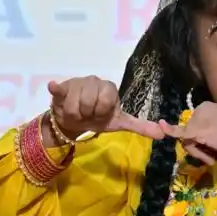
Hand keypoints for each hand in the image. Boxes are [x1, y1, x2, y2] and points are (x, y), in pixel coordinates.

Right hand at [48, 77, 162, 140]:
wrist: (74, 120)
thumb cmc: (97, 118)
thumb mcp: (119, 123)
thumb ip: (140, 126)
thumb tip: (163, 134)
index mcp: (110, 89)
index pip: (106, 103)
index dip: (101, 113)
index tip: (100, 115)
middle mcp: (94, 81)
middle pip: (89, 104)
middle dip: (87, 115)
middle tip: (87, 114)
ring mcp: (78, 82)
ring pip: (74, 105)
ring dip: (74, 115)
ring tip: (77, 112)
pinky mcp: (62, 87)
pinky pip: (59, 88)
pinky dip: (56, 89)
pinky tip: (53, 88)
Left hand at [160, 93, 216, 164]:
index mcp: (208, 106)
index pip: (196, 127)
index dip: (204, 139)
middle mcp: (200, 110)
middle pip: (191, 134)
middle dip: (201, 147)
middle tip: (216, 156)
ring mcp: (197, 121)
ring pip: (189, 142)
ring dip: (201, 153)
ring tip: (214, 158)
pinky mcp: (196, 132)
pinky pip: (182, 137)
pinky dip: (172, 133)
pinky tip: (161, 127)